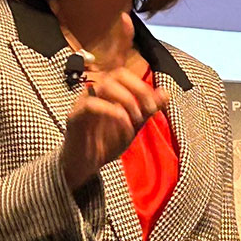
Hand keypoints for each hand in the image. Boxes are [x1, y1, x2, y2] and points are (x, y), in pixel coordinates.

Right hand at [59, 65, 168, 188]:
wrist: (84, 165)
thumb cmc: (106, 143)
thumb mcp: (133, 126)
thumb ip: (147, 109)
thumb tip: (165, 93)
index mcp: (107, 91)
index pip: (125, 75)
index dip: (142, 86)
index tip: (154, 106)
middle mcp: (94, 91)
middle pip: (116, 75)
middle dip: (138, 90)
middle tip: (149, 109)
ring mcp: (83, 102)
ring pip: (104, 86)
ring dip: (126, 101)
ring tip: (135, 120)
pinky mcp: (75, 116)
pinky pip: (91, 104)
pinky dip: (111, 112)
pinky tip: (123, 124)